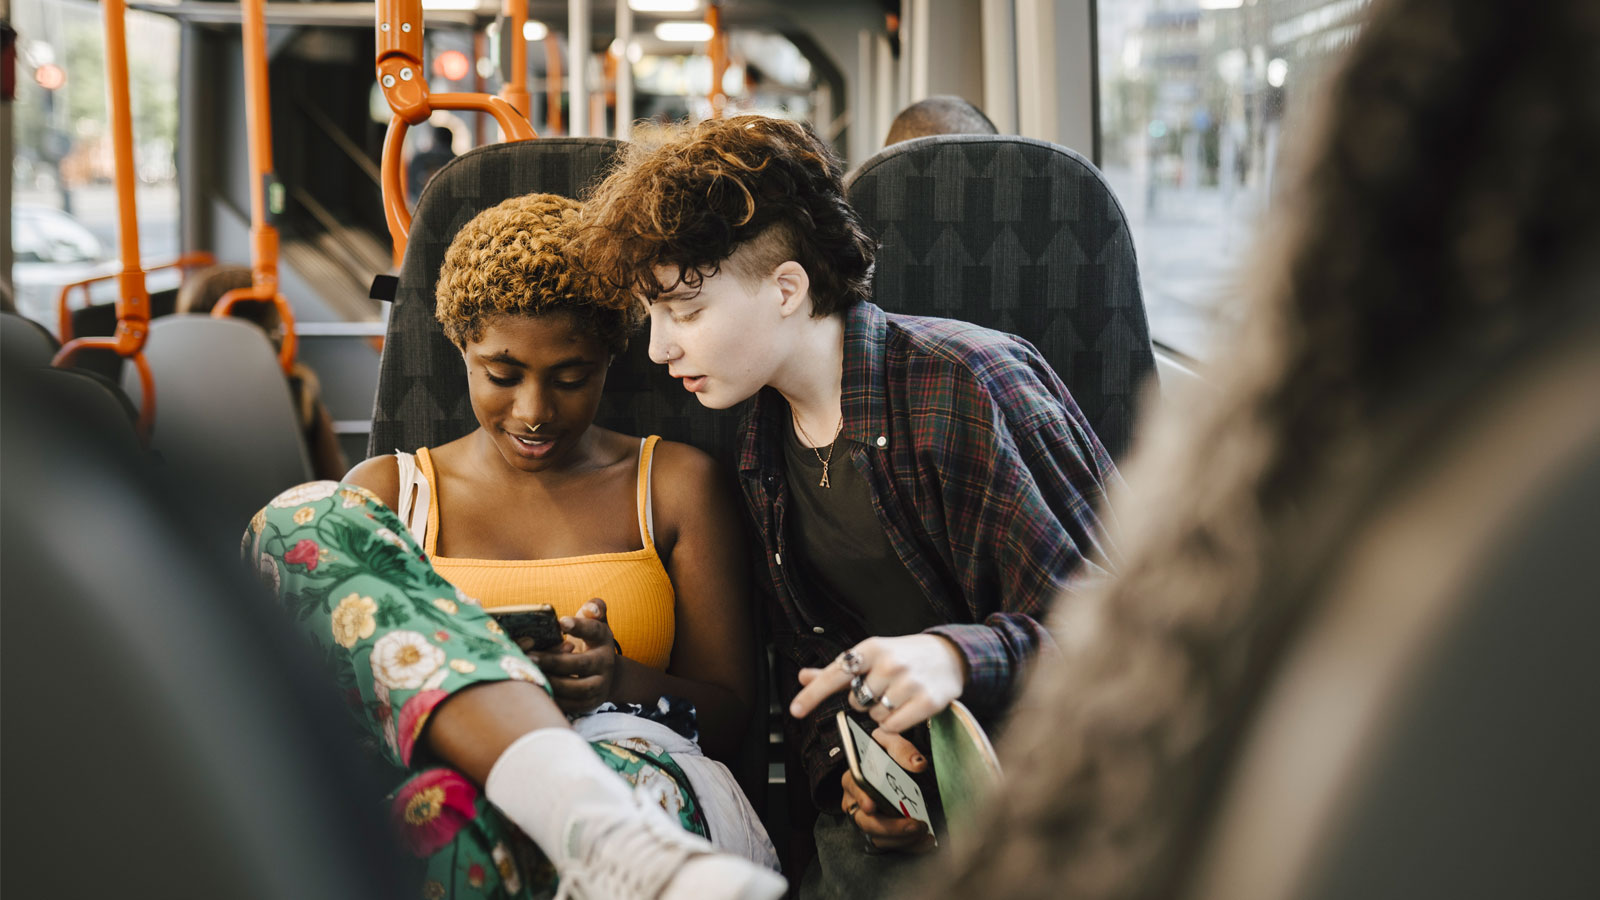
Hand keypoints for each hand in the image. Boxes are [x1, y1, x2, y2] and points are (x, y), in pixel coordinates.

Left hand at [523, 599, 617, 715]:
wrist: (605, 674)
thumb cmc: (589, 642)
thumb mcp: (593, 623)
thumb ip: (593, 609)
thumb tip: (593, 608)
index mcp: (603, 639)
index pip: (594, 630)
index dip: (580, 626)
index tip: (561, 622)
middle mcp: (604, 663)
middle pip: (581, 664)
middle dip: (554, 661)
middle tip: (529, 656)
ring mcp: (599, 686)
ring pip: (577, 689)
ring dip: (552, 682)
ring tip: (530, 674)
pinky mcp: (589, 704)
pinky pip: (571, 705)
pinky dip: (554, 699)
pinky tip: (536, 690)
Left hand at [790, 634, 966, 732]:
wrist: (950, 655)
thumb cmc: (903, 656)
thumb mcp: (871, 654)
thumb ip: (838, 670)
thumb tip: (802, 676)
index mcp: (872, 648)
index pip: (835, 673)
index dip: (813, 693)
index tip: (794, 710)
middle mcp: (890, 663)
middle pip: (856, 701)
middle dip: (865, 699)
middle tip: (885, 685)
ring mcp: (910, 682)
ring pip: (875, 716)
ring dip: (882, 711)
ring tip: (899, 694)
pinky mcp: (927, 701)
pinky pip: (893, 727)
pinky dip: (896, 723)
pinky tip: (908, 707)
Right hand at [840, 728, 933, 852]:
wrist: (891, 765)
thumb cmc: (885, 752)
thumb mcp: (890, 741)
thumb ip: (902, 749)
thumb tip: (918, 764)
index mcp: (854, 777)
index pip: (853, 788)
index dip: (860, 798)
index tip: (871, 805)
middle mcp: (856, 802)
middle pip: (865, 821)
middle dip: (890, 827)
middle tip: (914, 825)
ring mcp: (867, 820)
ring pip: (878, 837)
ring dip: (902, 840)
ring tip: (925, 834)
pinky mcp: (880, 833)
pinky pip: (891, 845)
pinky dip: (910, 846)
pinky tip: (926, 841)